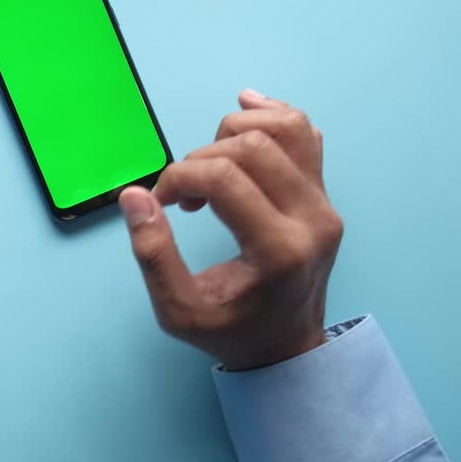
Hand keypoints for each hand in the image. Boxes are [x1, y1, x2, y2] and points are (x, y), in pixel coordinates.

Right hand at [119, 90, 343, 370]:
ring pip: (287, 128)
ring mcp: (326, 204)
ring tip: (211, 165)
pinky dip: (271, 116)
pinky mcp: (325, 195)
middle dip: (201, 157)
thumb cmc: (231, 333)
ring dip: (235, 132)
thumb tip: (134, 195)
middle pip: (253, 145)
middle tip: (184, 195)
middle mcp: (313, 220)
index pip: (224, 178)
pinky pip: (305, 135)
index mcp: (279, 251)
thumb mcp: (177, 311)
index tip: (160, 202)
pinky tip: (243, 114)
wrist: (287, 347)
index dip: (179, 177)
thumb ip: (152, 254)